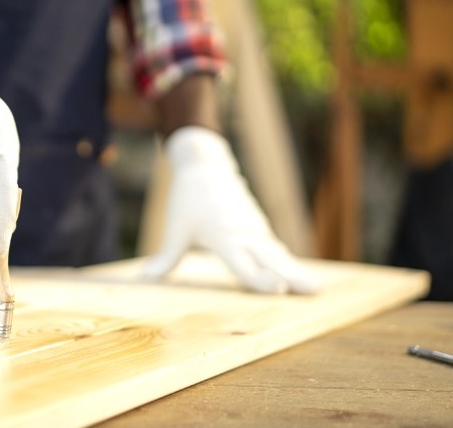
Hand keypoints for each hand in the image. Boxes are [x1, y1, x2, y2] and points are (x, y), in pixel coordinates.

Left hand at [142, 126, 319, 293]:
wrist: (206, 167)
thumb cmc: (189, 199)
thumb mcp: (176, 229)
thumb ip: (167, 257)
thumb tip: (145, 278)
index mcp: (222, 235)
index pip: (244, 262)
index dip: (259, 278)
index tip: (279, 289)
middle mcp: (243, 233)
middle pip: (271, 259)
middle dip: (293, 275)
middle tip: (315, 291)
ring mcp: (254, 229)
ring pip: (278, 254)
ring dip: (297, 270)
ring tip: (315, 289)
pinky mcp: (258, 228)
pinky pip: (276, 248)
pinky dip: (289, 261)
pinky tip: (301, 277)